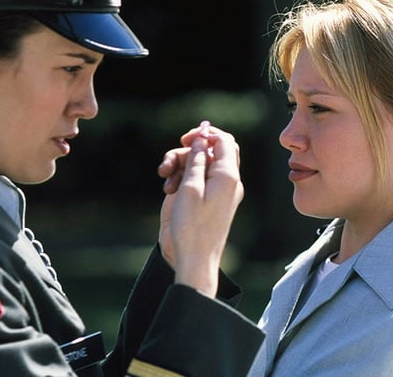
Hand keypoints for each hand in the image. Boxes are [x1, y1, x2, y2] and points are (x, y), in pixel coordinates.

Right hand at [157, 121, 242, 297]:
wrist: (193, 258)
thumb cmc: (192, 227)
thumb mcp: (190, 188)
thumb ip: (196, 160)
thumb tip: (201, 139)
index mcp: (228, 177)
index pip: (224, 142)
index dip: (206, 134)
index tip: (186, 138)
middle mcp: (225, 181)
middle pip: (212, 149)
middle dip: (192, 146)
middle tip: (178, 147)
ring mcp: (214, 190)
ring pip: (199, 163)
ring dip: (179, 163)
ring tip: (164, 175)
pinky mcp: (202, 198)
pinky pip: (193, 177)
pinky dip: (179, 177)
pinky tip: (167, 188)